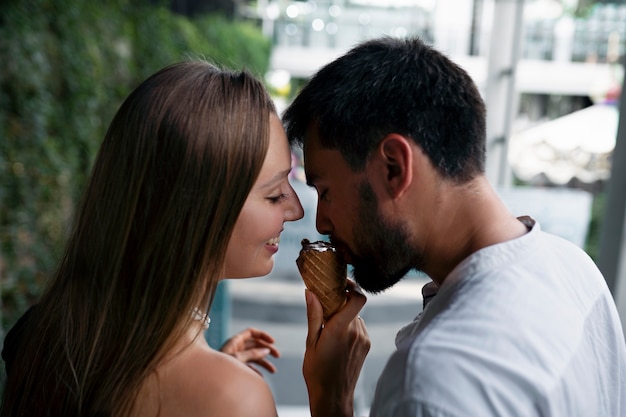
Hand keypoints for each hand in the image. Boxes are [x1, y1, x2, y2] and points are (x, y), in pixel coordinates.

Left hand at [220, 327, 280, 374]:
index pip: (251, 332)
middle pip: (255, 344)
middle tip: (277, 356)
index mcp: (235, 341)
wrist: (208, 381)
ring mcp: (236, 358)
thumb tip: (266, 350)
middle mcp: (236, 348)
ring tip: (273, 371)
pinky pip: (249, 367)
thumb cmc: (220, 368)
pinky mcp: (236, 368)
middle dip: (267, 349)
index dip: (263, 335)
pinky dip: (256, 371)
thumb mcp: (237, 359)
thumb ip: (252, 354)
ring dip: (264, 362)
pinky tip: (261, 377)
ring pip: (254, 356)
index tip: (273, 341)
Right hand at [303, 279, 369, 416]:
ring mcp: (364, 339)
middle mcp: (356, 332)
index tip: (340, 283)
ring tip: (329, 331)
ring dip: (344, 317)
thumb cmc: (317, 371)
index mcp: (341, 328)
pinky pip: (359, 328)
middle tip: (324, 309)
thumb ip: (314, 315)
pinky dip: (349, 327)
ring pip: (355, 317)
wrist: (333, 396)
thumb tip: (310, 292)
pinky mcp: (367, 346)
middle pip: (353, 305)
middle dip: (339, 304)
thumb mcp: (310, 342)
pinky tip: (337, 341)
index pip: (358, 298)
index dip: (352, 286)